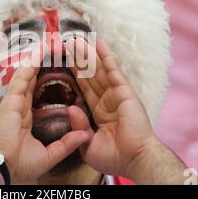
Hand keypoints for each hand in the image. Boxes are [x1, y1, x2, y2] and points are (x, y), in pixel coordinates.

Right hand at [0, 51, 89, 182]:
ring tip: (50, 42)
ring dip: (38, 57)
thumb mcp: (50, 154)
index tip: (59, 67)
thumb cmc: (19, 164)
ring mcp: (15, 100)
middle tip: (55, 48)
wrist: (3, 167)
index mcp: (27, 116)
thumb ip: (67, 144)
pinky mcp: (11, 99)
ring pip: (29, 73)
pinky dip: (30, 62)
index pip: (39, 91)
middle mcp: (20, 104)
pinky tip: (39, 50)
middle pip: (34, 78)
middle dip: (44, 63)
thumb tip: (84, 136)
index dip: (48, 78)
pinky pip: (22, 76)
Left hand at [65, 38, 157, 176]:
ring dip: (87, 54)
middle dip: (78, 60)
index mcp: (99, 112)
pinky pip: (113, 70)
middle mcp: (107, 100)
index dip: (74, 75)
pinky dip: (106, 56)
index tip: (64, 62)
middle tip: (67, 44)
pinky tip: (99, 43)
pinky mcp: (124, 91)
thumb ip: (78, 127)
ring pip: (98, 70)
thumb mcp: (87, 144)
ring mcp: (116, 94)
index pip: (83, 88)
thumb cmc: (114, 157)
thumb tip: (72, 108)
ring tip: (76, 39)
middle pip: (89, 75)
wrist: (133, 159)